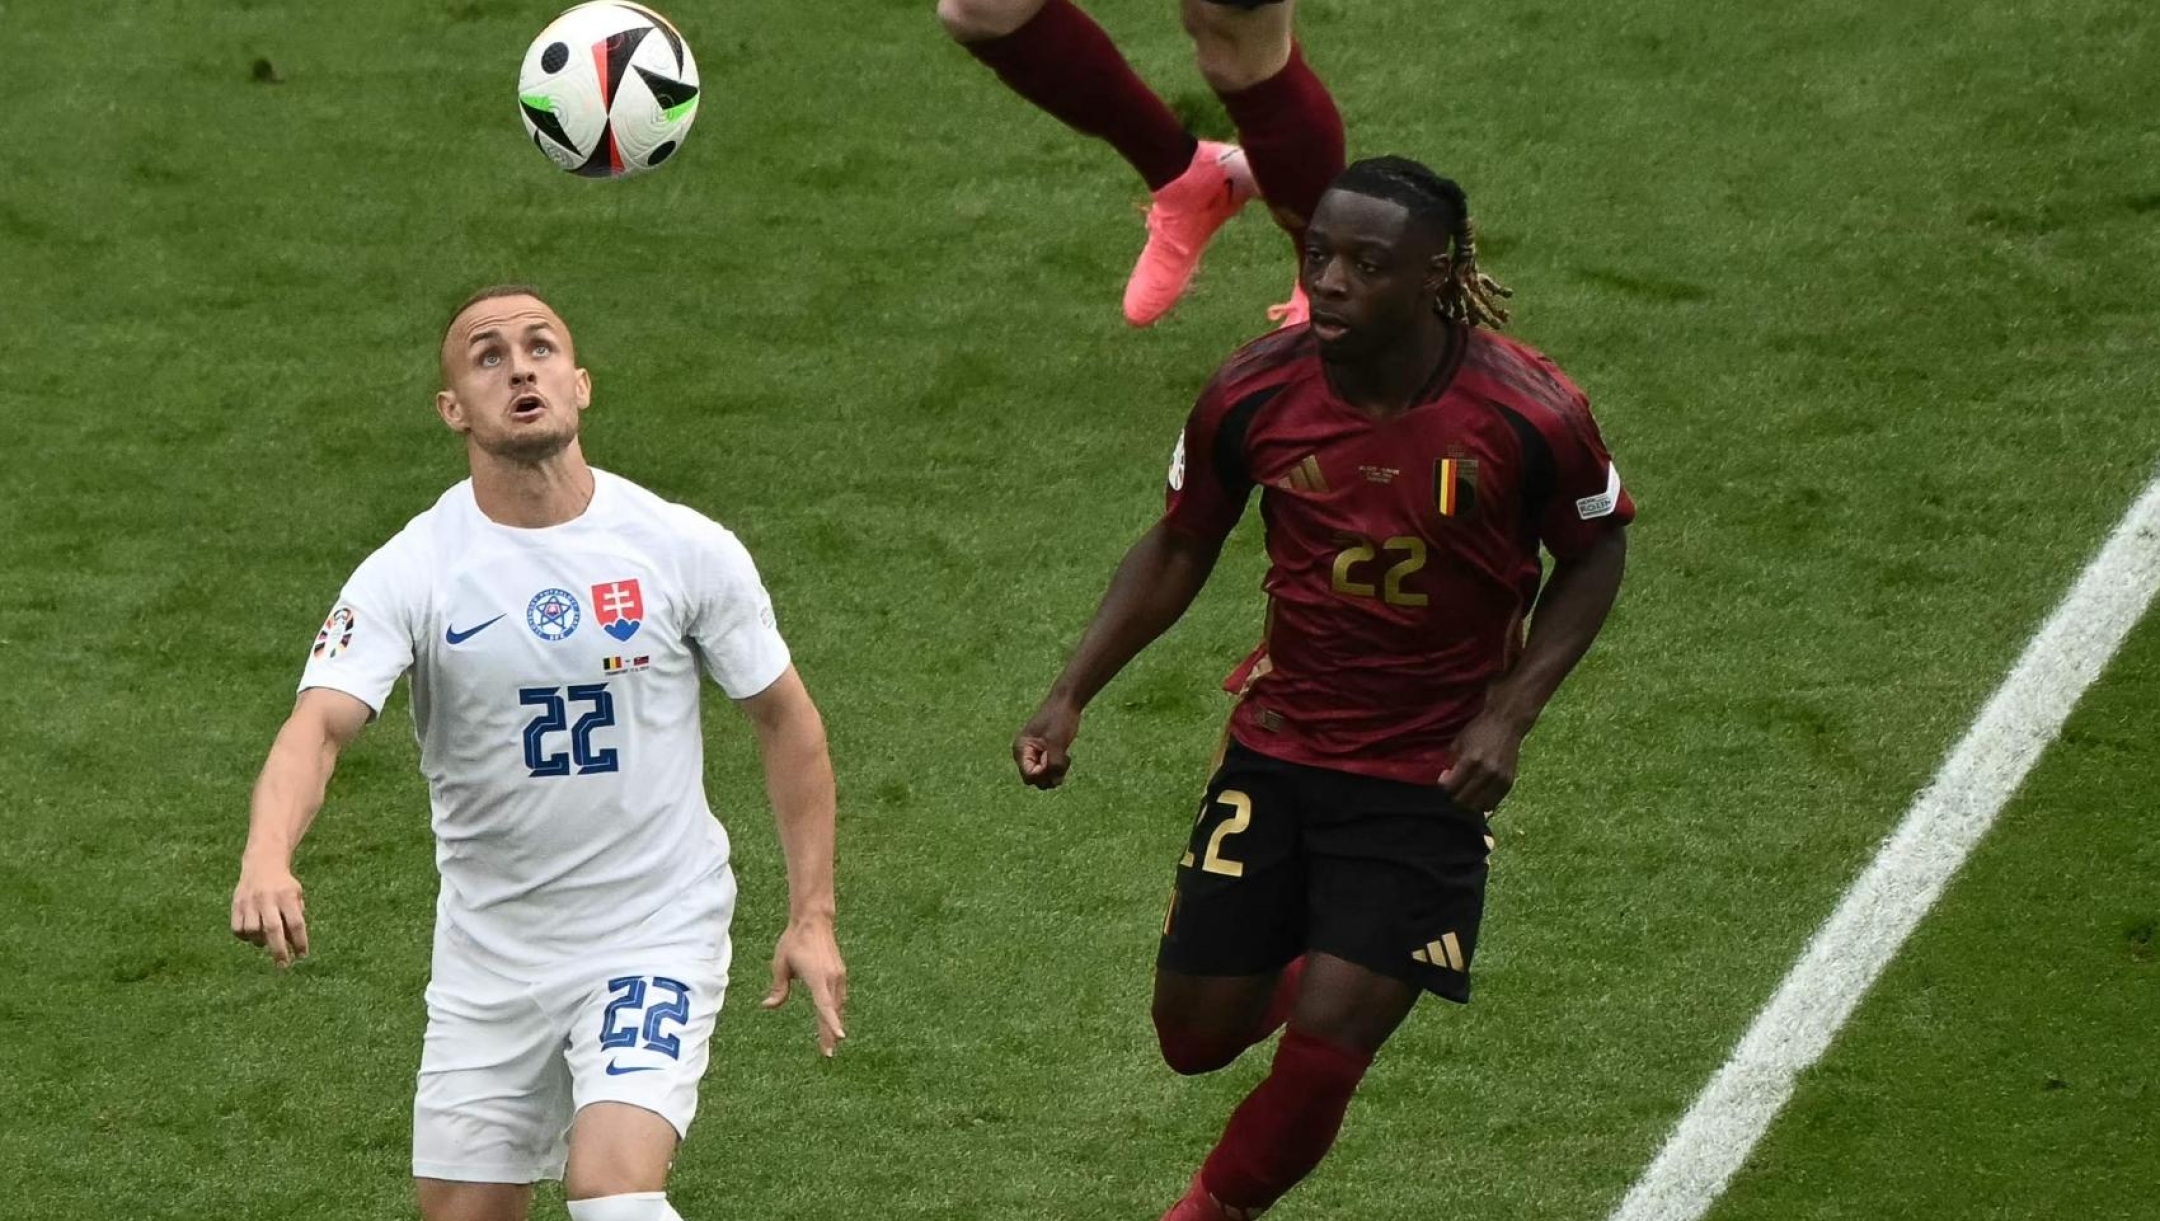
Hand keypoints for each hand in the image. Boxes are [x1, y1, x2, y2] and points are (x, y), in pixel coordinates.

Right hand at [232, 856, 308, 966]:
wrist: (262, 864)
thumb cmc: (284, 886)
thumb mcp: (296, 896)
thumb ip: (296, 918)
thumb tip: (293, 945)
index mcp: (287, 895)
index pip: (296, 923)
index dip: (300, 941)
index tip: (302, 956)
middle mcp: (267, 899)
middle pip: (273, 929)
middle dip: (278, 950)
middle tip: (284, 966)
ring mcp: (249, 901)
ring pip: (253, 931)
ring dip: (260, 942)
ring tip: (266, 942)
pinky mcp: (236, 904)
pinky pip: (238, 929)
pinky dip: (245, 937)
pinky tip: (252, 935)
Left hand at [763, 916, 846, 1056]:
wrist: (813, 920)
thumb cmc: (794, 941)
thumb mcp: (780, 964)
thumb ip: (778, 987)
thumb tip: (768, 1005)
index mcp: (817, 977)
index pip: (825, 1006)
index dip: (831, 1023)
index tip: (839, 1038)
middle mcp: (832, 978)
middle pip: (833, 1011)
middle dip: (830, 1032)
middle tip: (827, 1053)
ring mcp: (838, 975)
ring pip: (838, 1005)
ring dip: (834, 1022)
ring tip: (831, 1040)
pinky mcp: (840, 972)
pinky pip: (839, 996)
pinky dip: (836, 1009)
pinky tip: (833, 1017)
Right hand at [1014, 697, 1080, 788]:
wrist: (1066, 703)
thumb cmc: (1059, 719)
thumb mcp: (1057, 742)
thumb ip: (1054, 763)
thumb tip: (1054, 782)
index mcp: (1021, 750)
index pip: (1029, 776)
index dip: (1043, 774)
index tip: (1054, 759)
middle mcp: (1025, 755)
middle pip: (1036, 780)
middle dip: (1051, 775)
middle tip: (1062, 759)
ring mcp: (1035, 756)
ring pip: (1044, 778)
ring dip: (1057, 773)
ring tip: (1065, 757)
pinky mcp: (1045, 756)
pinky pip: (1051, 772)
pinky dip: (1060, 769)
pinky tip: (1067, 756)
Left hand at [1440, 712, 1525, 812]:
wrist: (1506, 723)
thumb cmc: (1479, 730)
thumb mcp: (1459, 742)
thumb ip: (1450, 762)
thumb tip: (1444, 780)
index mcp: (1470, 761)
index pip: (1450, 788)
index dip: (1443, 786)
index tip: (1444, 778)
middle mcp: (1485, 773)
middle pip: (1462, 800)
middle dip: (1453, 796)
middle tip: (1453, 786)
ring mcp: (1498, 780)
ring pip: (1477, 806)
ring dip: (1468, 802)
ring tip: (1465, 791)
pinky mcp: (1508, 783)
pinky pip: (1492, 804)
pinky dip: (1482, 803)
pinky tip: (1477, 793)